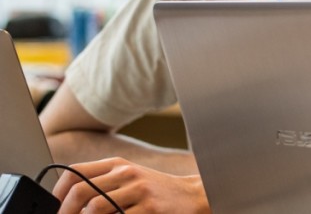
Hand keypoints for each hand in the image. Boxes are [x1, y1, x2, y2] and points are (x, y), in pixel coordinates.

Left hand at [54, 157, 209, 213]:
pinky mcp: (149, 209)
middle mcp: (127, 174)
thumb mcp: (131, 178)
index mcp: (118, 164)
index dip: (58, 193)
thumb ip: (103, 183)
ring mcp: (139, 190)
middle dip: (65, 212)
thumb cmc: (157, 191)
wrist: (193, 195)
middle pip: (81, 191)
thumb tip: (69, 201)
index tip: (55, 209)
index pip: (75, 172)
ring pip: (96, 207)